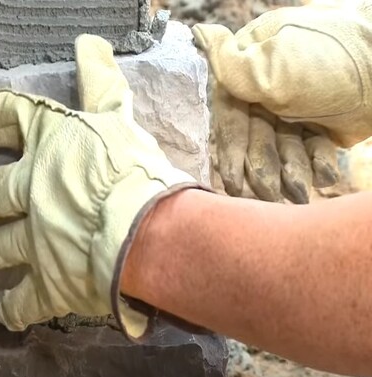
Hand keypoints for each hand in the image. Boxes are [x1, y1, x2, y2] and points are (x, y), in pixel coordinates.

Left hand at [0, 34, 202, 339]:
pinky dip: (13, 310)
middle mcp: (30, 192)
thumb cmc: (137, 170)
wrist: (147, 233)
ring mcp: (34, 241)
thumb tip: (90, 44)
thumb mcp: (119, 119)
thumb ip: (101, 84)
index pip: (7, 117)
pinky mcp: (49, 284)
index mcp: (49, 146)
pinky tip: (6, 314)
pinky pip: (23, 304)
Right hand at [193, 0, 371, 201]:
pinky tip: (324, 178)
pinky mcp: (318, 123)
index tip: (232, 184)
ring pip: (282, 149)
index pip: (230, 118)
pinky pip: (309, 150)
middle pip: (255, 139)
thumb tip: (198, 32)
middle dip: (263, 170)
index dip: (231, 153)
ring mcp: (294, 107)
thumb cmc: (327, 63)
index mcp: (251, 70)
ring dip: (290, 174)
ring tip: (298, 194)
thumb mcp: (272, 67)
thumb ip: (231, 67)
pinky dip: (315, 165)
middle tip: (269, 195)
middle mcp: (267, 89)